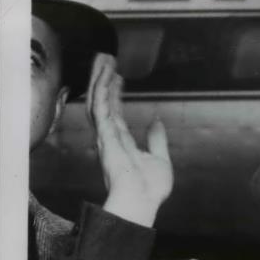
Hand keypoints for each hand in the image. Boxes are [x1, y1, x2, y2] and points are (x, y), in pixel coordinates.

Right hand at [87, 54, 171, 226]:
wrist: (142, 201)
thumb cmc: (150, 188)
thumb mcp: (160, 159)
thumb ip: (157, 139)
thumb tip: (157, 121)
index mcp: (122, 143)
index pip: (116, 113)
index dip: (116, 94)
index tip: (119, 78)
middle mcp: (110, 138)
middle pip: (103, 103)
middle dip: (103, 80)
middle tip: (106, 60)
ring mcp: (106, 136)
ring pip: (98, 100)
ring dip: (100, 79)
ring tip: (104, 59)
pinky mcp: (105, 136)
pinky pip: (101, 108)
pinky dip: (103, 90)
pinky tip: (106, 75)